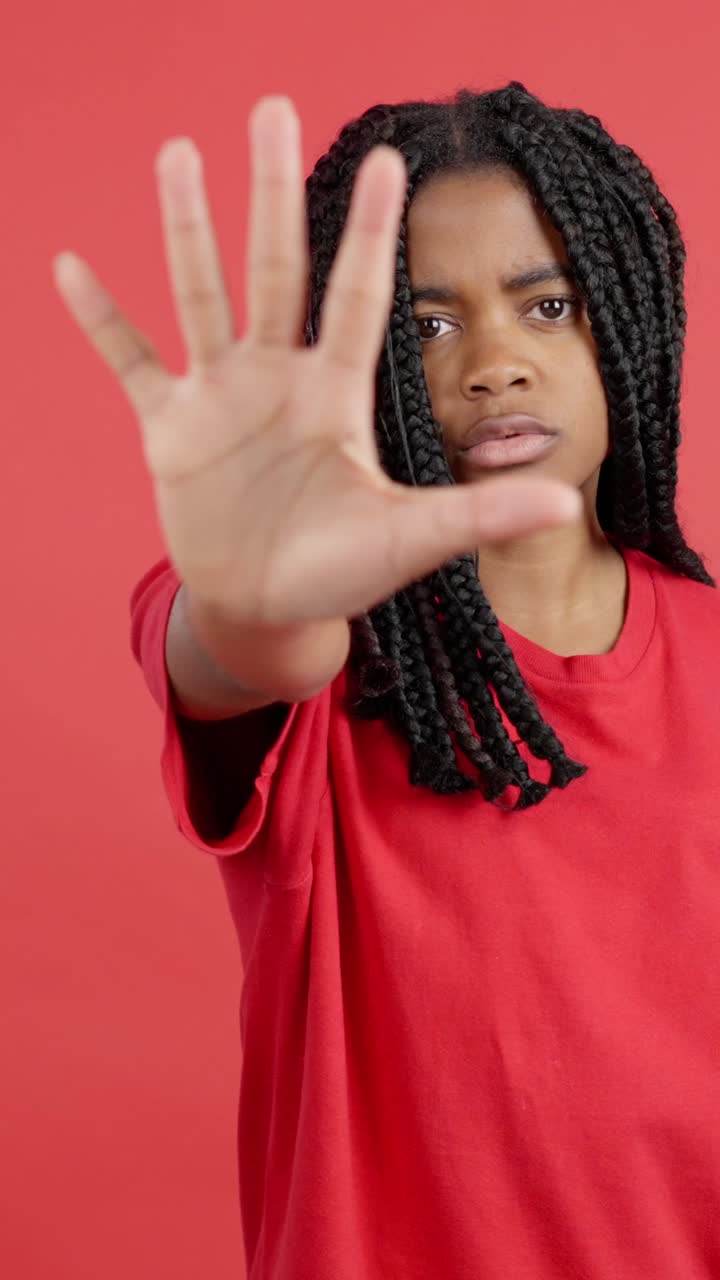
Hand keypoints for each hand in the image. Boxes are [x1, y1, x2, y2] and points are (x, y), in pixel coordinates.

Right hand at [53, 96, 580, 634]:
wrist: (267, 605)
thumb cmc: (340, 571)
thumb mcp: (409, 541)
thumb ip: (475, 515)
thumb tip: (565, 508)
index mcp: (335, 393)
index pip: (355, 297)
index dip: (365, 231)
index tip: (386, 157)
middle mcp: (277, 378)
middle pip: (275, 269)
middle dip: (271, 193)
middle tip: (272, 107)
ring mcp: (220, 397)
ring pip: (201, 295)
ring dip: (188, 229)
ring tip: (178, 152)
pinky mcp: (169, 427)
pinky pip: (131, 361)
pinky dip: (101, 320)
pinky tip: (70, 266)